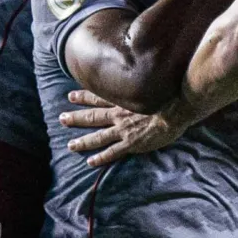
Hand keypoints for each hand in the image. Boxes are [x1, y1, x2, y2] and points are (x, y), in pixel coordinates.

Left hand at [61, 89, 185, 165]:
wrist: (176, 109)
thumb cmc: (167, 94)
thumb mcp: (148, 84)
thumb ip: (139, 84)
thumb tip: (138, 75)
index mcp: (123, 100)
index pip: (99, 97)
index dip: (84, 97)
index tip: (71, 96)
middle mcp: (119, 114)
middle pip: (93, 117)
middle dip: (76, 118)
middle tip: (61, 119)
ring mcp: (124, 130)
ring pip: (98, 136)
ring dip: (83, 141)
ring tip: (71, 145)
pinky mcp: (132, 143)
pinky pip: (113, 152)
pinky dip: (101, 157)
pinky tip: (90, 162)